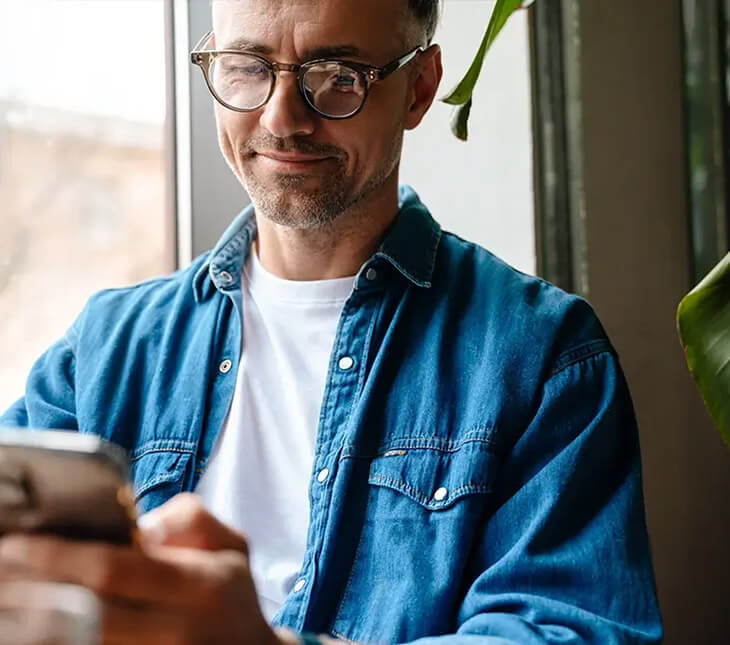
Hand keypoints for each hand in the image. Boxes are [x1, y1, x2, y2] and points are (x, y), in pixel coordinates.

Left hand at [0, 493, 292, 644]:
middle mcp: (175, 631)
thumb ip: (191, 518)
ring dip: (34, 622)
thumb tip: (141, 526)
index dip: (60, 559)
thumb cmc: (230, 593)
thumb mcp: (231, 543)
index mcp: (199, 585)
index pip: (115, 571)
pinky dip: (56, 641)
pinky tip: (30, 624)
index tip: (15, 544)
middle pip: (86, 616)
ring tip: (5, 597)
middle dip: (31, 593)